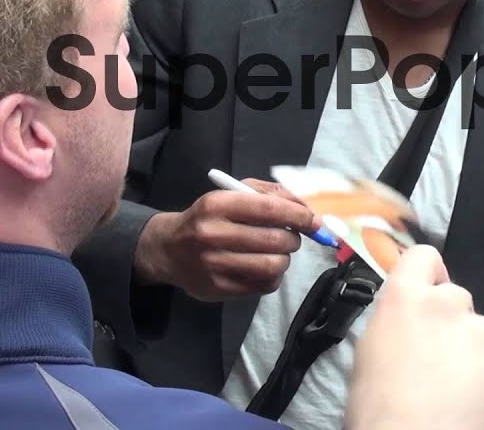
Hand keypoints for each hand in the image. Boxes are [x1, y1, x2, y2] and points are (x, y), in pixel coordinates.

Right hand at [134, 179, 319, 300]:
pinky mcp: (219, 289)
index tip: (315, 220)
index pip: (270, 209)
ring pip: (273, 265)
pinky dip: (274, 276)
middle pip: (275, 240)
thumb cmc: (208, 218)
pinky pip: (265, 285)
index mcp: (217, 205)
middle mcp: (212, 234)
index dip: (300, 216)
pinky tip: (263, 266)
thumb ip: (270, 193)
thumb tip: (307, 206)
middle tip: (291, 236)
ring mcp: (214, 264)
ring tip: (276, 251)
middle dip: (294, 238)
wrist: (169, 249)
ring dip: (284, 258)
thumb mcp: (232, 194)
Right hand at [347, 246, 483, 429]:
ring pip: (476, 328)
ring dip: (468, 348)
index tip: (426, 293)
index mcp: (403, 299)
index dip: (425, 274)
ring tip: (453, 385)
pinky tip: (470, 397)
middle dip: (448, 320)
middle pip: (453, 296)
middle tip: (435, 357)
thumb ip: (394, 322)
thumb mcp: (368, 353)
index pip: (423, 256)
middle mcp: (445, 302)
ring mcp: (479, 328)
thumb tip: (407, 320)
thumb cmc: (377, 410)